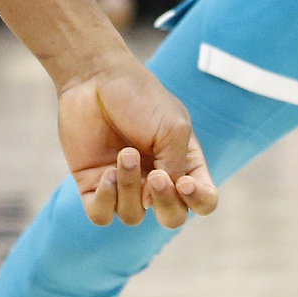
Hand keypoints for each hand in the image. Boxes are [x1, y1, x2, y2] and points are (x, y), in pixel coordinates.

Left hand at [57, 59, 218, 228]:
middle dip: (165, 203)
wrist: (96, 78)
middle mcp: (155, 180)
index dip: (199, 200)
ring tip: (125, 154)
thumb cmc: (140, 97)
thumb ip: (174, 168)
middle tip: (155, 176)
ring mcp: (125, 185)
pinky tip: (107, 173)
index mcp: (183, 164)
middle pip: (172, 218)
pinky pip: (102, 215)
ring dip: (131, 189)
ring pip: (134, 216)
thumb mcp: (172, 128)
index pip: (204, 201)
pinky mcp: (94, 185)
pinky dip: (106, 200)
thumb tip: (151, 203)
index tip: (184, 183)